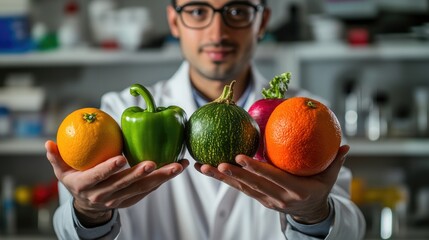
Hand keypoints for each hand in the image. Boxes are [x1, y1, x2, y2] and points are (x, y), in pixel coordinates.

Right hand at [45, 140, 188, 226]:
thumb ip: (56, 158)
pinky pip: (148, 192)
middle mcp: (104, 196)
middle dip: (140, 174)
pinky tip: (174, 169)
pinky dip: (161, 181)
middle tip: (154, 162)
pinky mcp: (131, 201)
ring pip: (143, 189)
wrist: (87, 206)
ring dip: (161, 177)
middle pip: (125, 185)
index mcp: (86, 187)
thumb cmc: (75, 181)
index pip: (98, 178)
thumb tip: (48, 142)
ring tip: (178, 165)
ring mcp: (119, 200)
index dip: (108, 169)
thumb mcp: (62, 172)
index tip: (121, 158)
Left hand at [195, 145, 349, 223]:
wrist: (309, 213)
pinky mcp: (258, 199)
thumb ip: (335, 162)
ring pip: (240, 188)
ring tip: (203, 167)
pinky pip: (239, 189)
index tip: (241, 157)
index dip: (256, 169)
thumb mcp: (329, 179)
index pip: (272, 178)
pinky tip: (209, 169)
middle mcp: (277, 197)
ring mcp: (265, 200)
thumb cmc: (319, 191)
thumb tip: (347, 145)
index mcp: (294, 191)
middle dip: (235, 175)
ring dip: (221, 178)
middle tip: (218, 162)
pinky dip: (224, 180)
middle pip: (252, 185)